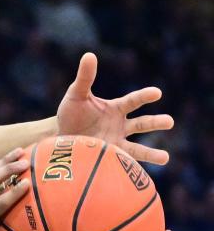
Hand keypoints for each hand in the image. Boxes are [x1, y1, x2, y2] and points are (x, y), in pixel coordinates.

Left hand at [56, 53, 172, 164]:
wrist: (60, 135)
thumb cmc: (70, 112)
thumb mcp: (76, 94)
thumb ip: (85, 77)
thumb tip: (90, 55)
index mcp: (115, 108)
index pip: (133, 101)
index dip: (144, 96)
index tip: (156, 93)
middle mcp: (120, 125)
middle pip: (142, 124)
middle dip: (155, 122)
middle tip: (169, 121)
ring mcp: (117, 142)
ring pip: (138, 148)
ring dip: (152, 153)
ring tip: (166, 157)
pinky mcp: (110, 157)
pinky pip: (123, 163)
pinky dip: (132, 168)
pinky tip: (140, 175)